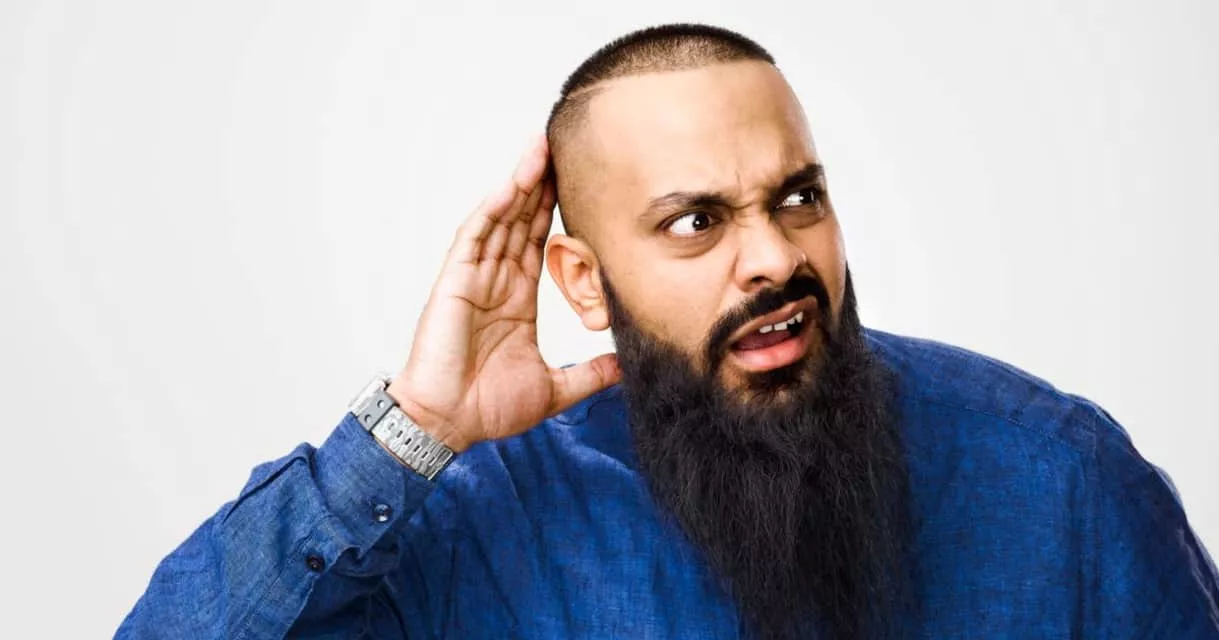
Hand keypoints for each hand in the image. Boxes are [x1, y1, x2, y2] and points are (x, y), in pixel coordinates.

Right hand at [387, 135, 619, 451]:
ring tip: (539, 150)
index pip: (539, 241)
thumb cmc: (487, 408)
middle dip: (540, 183)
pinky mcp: (454, 284)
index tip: (580, 181)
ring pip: (498, 220)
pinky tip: (508, 187)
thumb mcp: (554, 389)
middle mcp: (495, 282)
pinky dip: (490, 212)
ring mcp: (473, 279)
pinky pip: (473, 239)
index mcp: (516, 299)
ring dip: (518, 185)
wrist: (449, 426)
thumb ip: (590, 374)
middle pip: (520, 219)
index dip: (556, 210)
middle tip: (561, 145)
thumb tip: (626, 366)